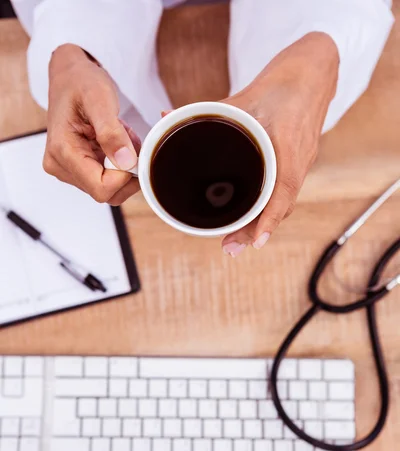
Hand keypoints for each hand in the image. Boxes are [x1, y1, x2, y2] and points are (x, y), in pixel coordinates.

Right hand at [43, 44, 140, 205]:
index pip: (101, 188)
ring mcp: (68, 170)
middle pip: (106, 192)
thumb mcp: (99, 98)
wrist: (71, 76)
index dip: (124, 176)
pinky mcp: (77, 169)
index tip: (132, 152)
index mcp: (62, 152)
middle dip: (126, 170)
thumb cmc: (81, 82)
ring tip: (121, 137)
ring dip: (124, 167)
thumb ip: (111, 132)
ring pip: (110, 188)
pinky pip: (108, 180)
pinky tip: (117, 143)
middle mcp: (60, 166)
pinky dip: (120, 164)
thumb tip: (125, 162)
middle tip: (128, 140)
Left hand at [221, 33, 338, 256]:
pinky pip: (285, 194)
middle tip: (230, 248)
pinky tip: (254, 222)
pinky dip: (270, 211)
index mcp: (288, 144)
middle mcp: (299, 160)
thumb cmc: (281, 83)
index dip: (269, 218)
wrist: (314, 72)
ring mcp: (302, 164)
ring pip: (283, 203)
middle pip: (281, 206)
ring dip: (262, 225)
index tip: (256, 241)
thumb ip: (208, 111)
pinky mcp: (299, 164)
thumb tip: (167, 119)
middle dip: (256, 230)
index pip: (283, 189)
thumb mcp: (244, 96)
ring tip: (237, 242)